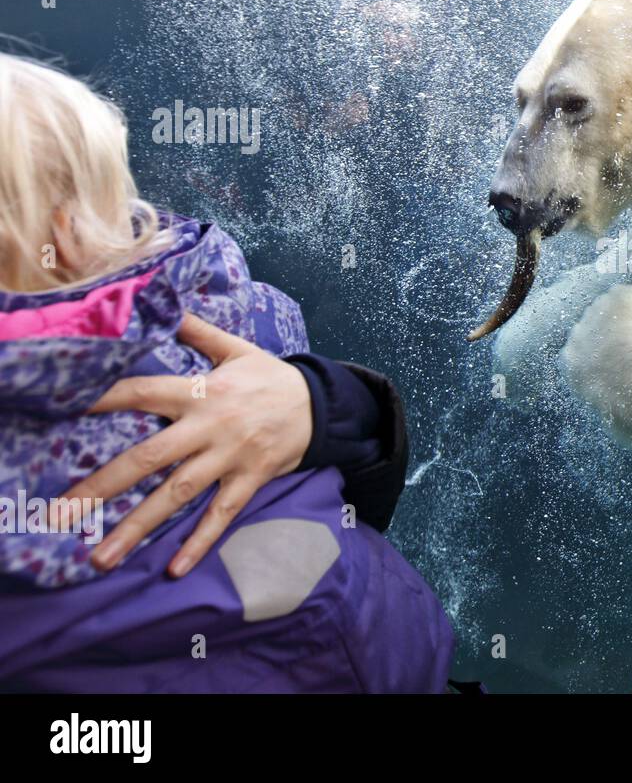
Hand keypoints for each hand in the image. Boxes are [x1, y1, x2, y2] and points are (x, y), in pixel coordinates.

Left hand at [59, 314, 312, 577]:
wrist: (326, 405)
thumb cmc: (273, 377)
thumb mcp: (237, 348)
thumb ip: (198, 331)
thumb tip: (165, 306)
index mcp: (202, 392)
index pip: (143, 393)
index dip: (105, 399)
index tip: (65, 409)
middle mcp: (210, 428)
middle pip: (149, 458)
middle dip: (103, 486)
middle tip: (62, 513)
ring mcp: (230, 458)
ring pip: (177, 495)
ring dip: (138, 527)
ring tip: (102, 556)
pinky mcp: (250, 480)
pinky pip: (221, 515)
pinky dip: (199, 542)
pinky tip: (173, 568)